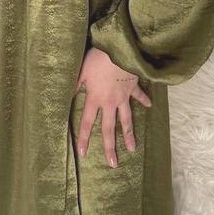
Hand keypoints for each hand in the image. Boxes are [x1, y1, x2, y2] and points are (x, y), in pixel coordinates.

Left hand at [74, 46, 151, 167]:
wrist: (120, 50)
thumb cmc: (98, 59)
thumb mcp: (81, 71)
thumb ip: (74, 85)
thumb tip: (63, 95)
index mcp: (95, 99)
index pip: (86, 123)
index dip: (84, 138)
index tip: (83, 153)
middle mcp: (110, 102)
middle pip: (109, 128)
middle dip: (110, 147)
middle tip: (113, 164)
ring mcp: (123, 96)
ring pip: (127, 119)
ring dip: (129, 135)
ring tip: (133, 149)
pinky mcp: (133, 87)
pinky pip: (139, 96)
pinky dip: (144, 100)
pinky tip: (149, 106)